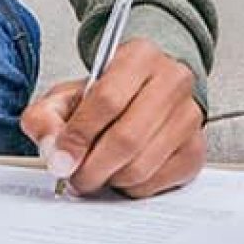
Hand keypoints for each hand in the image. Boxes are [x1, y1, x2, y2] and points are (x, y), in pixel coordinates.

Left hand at [19, 37, 205, 197]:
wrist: (142, 90)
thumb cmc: (105, 93)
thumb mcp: (66, 94)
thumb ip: (46, 117)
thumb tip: (54, 154)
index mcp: (139, 56)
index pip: (107, 100)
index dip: (79, 136)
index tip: (61, 159)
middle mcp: (172, 82)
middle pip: (126, 138)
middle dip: (92, 167)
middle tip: (74, 177)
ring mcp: (189, 117)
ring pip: (142, 166)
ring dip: (110, 179)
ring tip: (94, 172)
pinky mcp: (196, 149)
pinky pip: (157, 182)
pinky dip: (131, 187)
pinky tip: (119, 173)